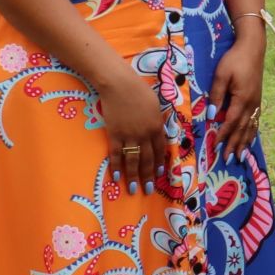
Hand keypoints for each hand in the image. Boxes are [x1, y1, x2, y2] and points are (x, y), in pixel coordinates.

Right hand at [100, 72, 166, 196]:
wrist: (119, 84)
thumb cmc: (138, 90)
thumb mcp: (155, 106)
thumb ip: (156, 121)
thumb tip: (158, 131)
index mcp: (157, 127)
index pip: (160, 150)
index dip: (159, 164)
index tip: (159, 174)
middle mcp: (145, 134)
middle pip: (148, 159)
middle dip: (148, 176)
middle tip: (149, 190)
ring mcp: (129, 135)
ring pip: (133, 160)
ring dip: (133, 177)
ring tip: (133, 190)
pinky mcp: (114, 134)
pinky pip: (115, 154)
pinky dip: (116, 167)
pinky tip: (117, 178)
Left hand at [208, 37, 264, 162]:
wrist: (253, 48)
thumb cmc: (234, 59)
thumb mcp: (221, 75)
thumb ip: (216, 95)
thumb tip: (212, 114)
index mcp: (242, 99)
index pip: (230, 122)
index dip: (223, 135)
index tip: (216, 147)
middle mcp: (251, 104)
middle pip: (242, 128)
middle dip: (234, 144)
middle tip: (228, 159)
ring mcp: (257, 102)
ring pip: (250, 126)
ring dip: (244, 142)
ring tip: (240, 155)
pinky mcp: (258, 98)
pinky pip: (255, 120)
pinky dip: (251, 132)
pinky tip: (249, 138)